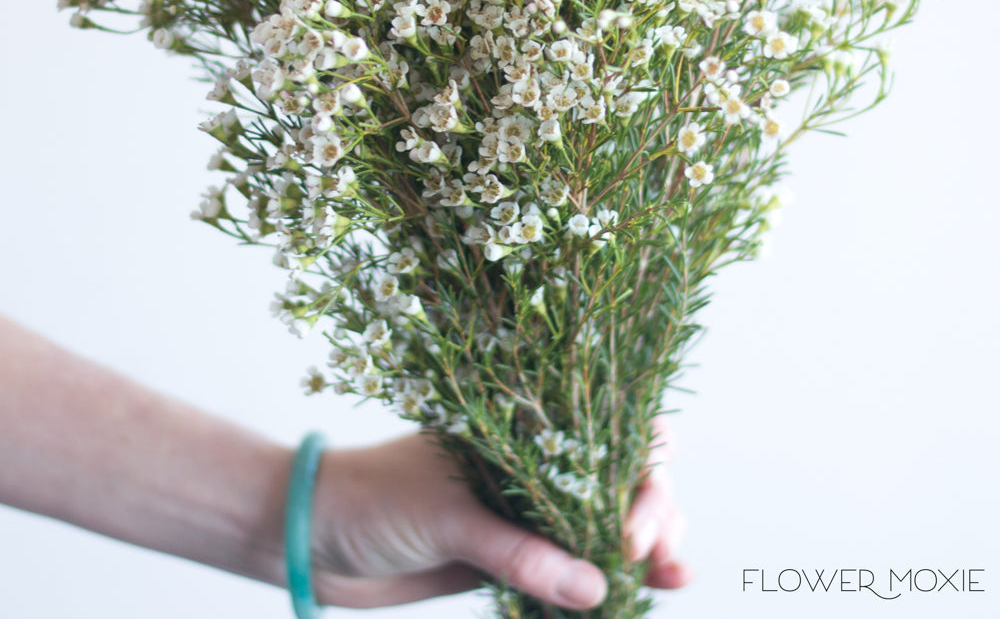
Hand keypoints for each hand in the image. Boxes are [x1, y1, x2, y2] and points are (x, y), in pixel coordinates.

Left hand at [309, 413, 692, 610]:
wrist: (314, 539)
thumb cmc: (372, 498)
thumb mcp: (446, 515)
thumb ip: (517, 550)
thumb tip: (596, 586)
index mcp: (519, 428)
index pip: (604, 424)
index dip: (640, 460)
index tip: (632, 514)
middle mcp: (532, 465)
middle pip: (619, 475)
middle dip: (653, 508)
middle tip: (650, 553)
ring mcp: (525, 512)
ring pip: (605, 523)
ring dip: (649, 546)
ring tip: (673, 577)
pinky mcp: (511, 558)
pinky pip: (572, 569)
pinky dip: (609, 581)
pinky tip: (645, 594)